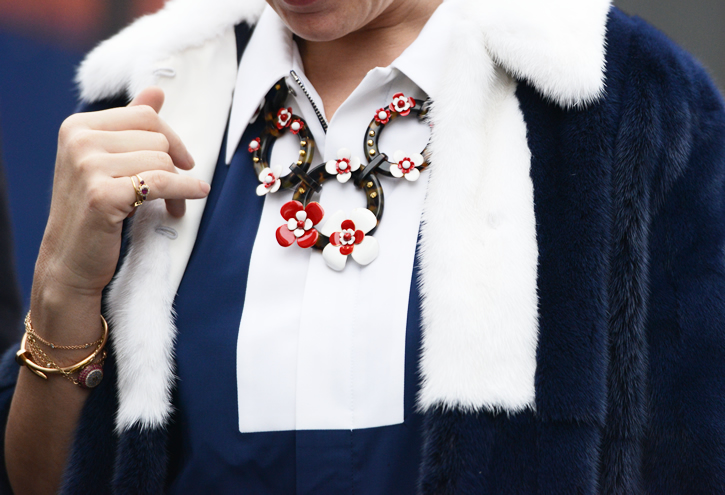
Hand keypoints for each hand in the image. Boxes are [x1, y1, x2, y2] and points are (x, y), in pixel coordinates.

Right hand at [32, 87, 208, 312]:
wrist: (70, 258)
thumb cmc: (94, 208)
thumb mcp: (108, 160)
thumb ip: (131, 125)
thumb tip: (157, 90)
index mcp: (78, 126)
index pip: (146, 117)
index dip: (171, 140)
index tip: (183, 161)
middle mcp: (78, 141)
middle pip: (157, 140)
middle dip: (174, 167)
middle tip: (175, 193)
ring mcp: (87, 167)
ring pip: (162, 162)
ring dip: (178, 187)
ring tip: (172, 206)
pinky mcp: (102, 195)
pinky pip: (162, 183)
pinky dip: (185, 191)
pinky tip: (194, 197)